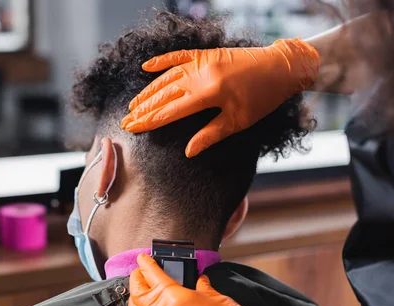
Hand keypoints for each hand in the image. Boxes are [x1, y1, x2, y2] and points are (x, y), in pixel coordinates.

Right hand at [120, 38, 319, 157]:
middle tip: (125, 120)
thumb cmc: (262, 98)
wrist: (280, 67)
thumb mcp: (238, 121)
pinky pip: (178, 55)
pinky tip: (146, 67)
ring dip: (148, 91)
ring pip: (167, 77)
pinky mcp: (206, 54)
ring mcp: (202, 62)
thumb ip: (211, 135)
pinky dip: (162, 60)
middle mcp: (201, 75)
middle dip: (143, 108)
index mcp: (208, 94)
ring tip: (132, 103)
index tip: (132, 128)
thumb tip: (188, 151)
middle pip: (164, 94)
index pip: (170, 110)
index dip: (149, 121)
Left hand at [129, 254, 294, 305]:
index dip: (145, 263)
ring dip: (135, 299)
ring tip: (140, 291)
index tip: (142, 259)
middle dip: (137, 278)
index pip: (151, 274)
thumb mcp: (217, 297)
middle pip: (138, 291)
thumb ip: (202, 286)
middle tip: (141, 272)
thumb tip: (198, 280)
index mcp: (173, 296)